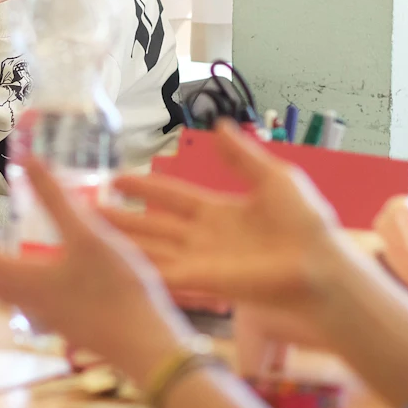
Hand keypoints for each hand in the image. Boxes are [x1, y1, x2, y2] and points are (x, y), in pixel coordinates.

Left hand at [0, 158, 193, 382]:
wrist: (146, 346)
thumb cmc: (116, 291)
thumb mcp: (88, 236)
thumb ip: (57, 200)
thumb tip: (30, 163)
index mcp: (27, 280)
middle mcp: (31, 302)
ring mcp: (50, 317)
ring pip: (10, 293)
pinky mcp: (69, 324)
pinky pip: (30, 301)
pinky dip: (21, 286)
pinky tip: (39, 282)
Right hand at [101, 120, 351, 352]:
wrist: (319, 264)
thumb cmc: (306, 223)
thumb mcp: (274, 178)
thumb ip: (242, 157)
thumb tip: (220, 126)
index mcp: (221, 212)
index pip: (174, 197)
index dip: (148, 188)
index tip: (119, 178)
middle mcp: (205, 238)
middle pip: (154, 225)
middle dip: (123, 217)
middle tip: (88, 206)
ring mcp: (201, 261)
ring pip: (151, 248)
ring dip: (121, 240)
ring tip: (87, 230)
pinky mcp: (202, 281)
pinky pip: (163, 272)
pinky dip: (138, 266)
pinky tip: (111, 259)